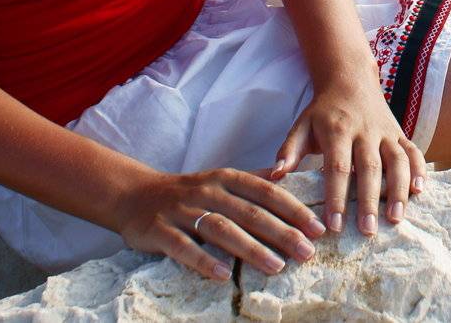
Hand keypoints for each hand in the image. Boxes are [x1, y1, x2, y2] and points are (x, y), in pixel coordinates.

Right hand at [114, 166, 326, 279]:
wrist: (134, 195)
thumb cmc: (188, 191)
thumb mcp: (221, 179)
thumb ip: (254, 180)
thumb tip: (289, 175)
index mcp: (226, 178)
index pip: (266, 191)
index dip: (293, 209)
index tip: (317, 227)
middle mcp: (207, 191)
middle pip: (249, 212)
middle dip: (281, 232)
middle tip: (307, 252)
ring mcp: (182, 210)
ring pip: (221, 228)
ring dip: (251, 248)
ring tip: (276, 266)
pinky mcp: (160, 230)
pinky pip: (184, 247)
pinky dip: (204, 260)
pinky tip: (224, 275)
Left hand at [268, 74, 427, 236]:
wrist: (350, 79)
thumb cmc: (324, 110)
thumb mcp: (302, 124)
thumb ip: (289, 150)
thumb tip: (274, 176)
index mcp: (338, 130)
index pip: (338, 167)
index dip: (337, 196)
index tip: (334, 225)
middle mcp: (365, 131)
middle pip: (369, 167)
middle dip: (369, 200)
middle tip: (367, 230)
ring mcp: (385, 131)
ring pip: (397, 160)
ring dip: (398, 189)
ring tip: (395, 218)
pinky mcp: (400, 132)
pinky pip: (413, 151)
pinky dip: (420, 169)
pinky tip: (420, 192)